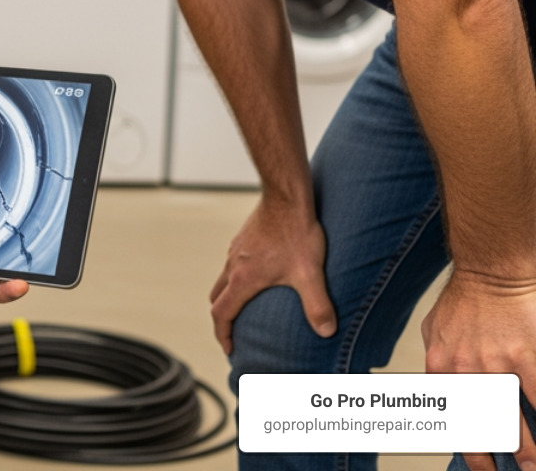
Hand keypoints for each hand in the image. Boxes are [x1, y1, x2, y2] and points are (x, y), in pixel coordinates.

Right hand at [210, 195, 334, 354]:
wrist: (287, 195)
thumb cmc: (296, 232)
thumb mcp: (310, 273)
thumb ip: (318, 305)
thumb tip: (327, 332)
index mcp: (243, 279)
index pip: (221, 313)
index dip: (223, 335)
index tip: (229, 349)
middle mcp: (233, 265)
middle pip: (217, 298)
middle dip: (223, 318)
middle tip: (235, 332)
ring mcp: (236, 250)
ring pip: (224, 279)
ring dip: (230, 297)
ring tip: (247, 307)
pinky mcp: (243, 238)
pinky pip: (233, 264)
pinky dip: (238, 278)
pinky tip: (261, 276)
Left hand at [421, 270, 535, 470]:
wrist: (489, 270)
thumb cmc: (465, 296)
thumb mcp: (434, 328)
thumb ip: (437, 356)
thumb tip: (438, 379)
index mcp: (441, 366)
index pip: (450, 416)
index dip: (466, 444)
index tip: (481, 463)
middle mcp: (465, 371)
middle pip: (480, 425)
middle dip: (494, 455)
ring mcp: (496, 365)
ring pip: (511, 419)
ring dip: (526, 449)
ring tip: (532, 467)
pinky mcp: (526, 356)